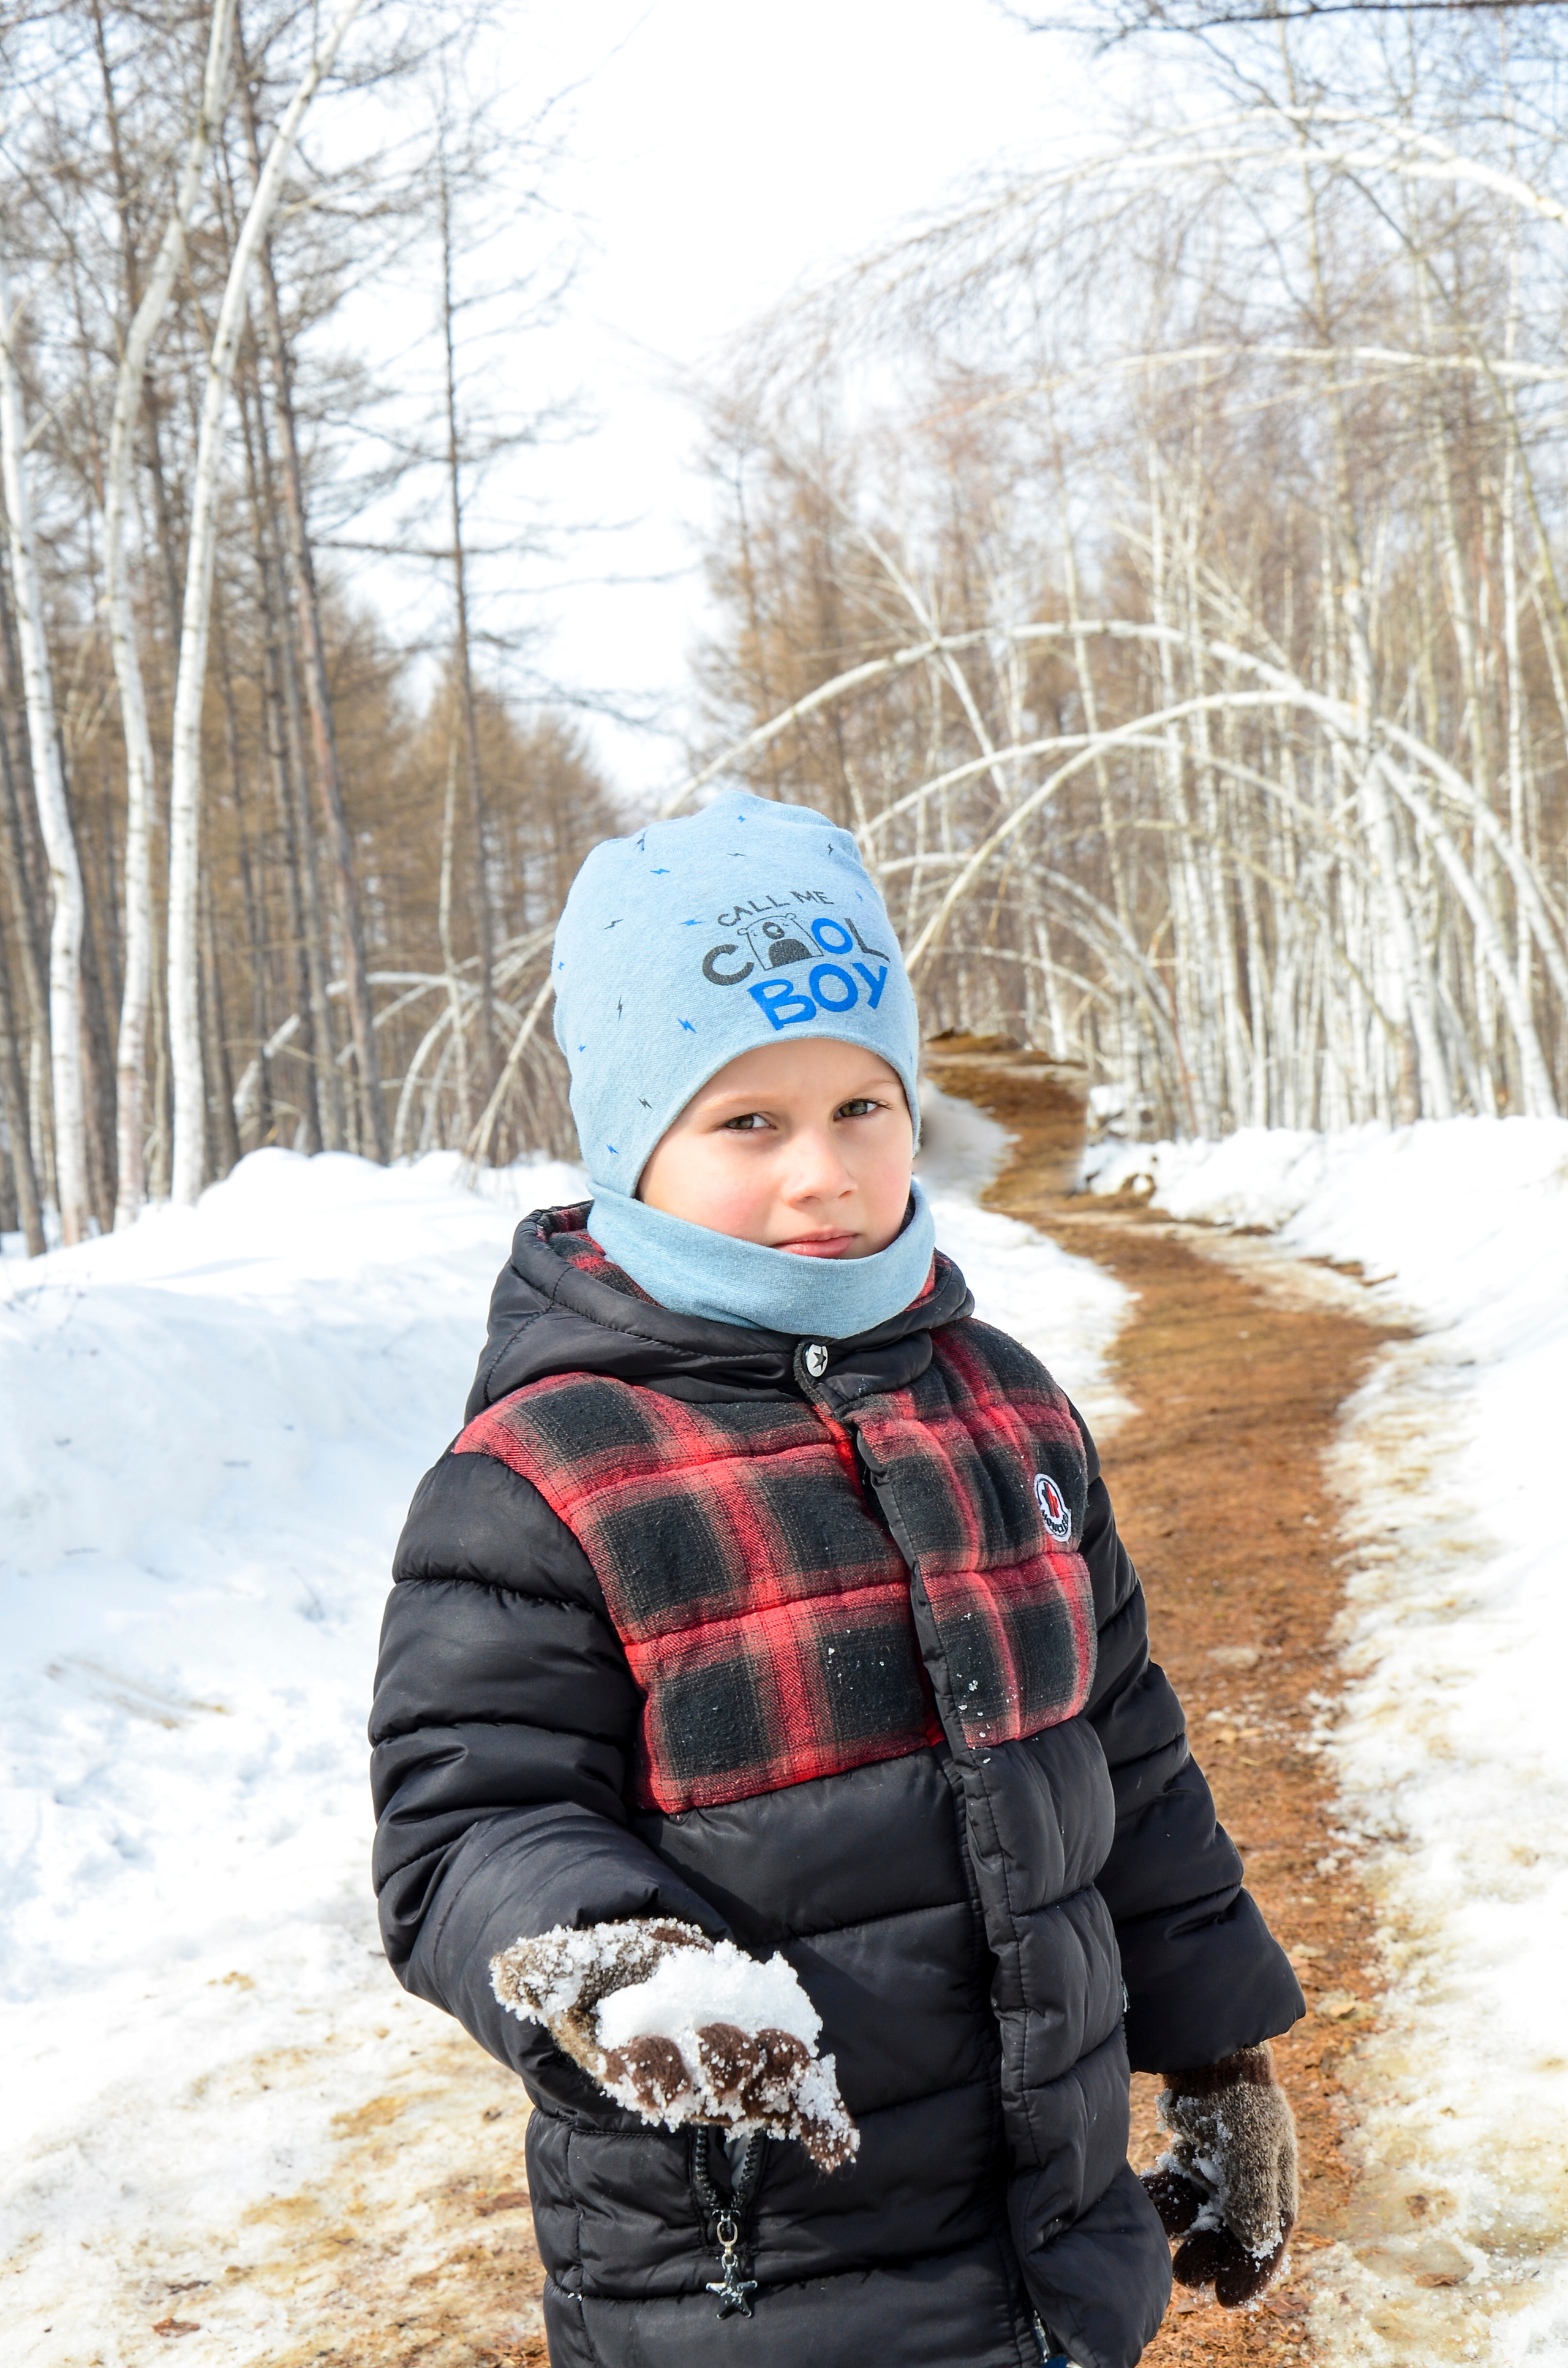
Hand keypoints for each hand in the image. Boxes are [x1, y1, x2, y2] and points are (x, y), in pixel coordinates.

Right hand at [491, 1917, 856, 2170]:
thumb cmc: (599, 1966)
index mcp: (634, 2064)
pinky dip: (819, 2120)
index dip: (648, 2071)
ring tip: (789, 2057)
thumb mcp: (566, 1960)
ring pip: (753, 2092)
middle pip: (705, 2088)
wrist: (641, 1967)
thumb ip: (541, 1970)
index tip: (647, 2047)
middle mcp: (683, 2082)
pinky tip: (838, 2142)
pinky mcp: (768, 2065)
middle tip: (721, 2034)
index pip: (641, 2079)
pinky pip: (796, 2100)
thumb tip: (509, 1972)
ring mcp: (728, 2080)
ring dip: (773, 2080)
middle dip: (719, 2066)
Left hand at [1142, 2043, 1297, 2305]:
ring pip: (1202, 2204)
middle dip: (1212, 2252)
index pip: (1270, 2233)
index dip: (1253, 2269)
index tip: (1228, 2299)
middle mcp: (1250, 2167)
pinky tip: (1150, 2205)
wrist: (1204, 2043)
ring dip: (1186, 2227)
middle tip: (1187, 2277)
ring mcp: (1219, 2153)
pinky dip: (1167, 2194)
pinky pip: (1179, 2179)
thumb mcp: (1250, 2153)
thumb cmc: (1235, 2097)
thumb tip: (1256, 2245)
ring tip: (1164, 2249)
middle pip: (1233, 2224)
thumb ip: (1253, 2202)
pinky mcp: (1191, 2140)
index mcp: (1276, 2173)